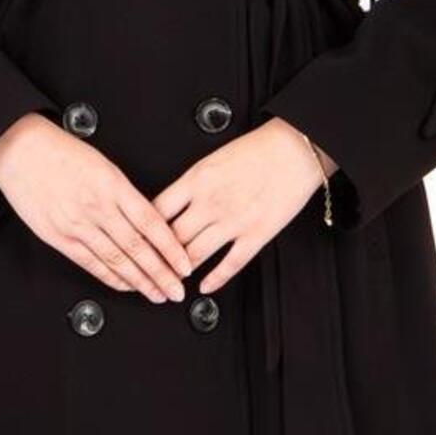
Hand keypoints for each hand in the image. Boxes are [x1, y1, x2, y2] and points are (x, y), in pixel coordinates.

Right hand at [0, 114, 193, 302]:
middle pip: (137, 248)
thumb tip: (148, 220)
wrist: (20, 151)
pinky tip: (126, 286)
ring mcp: (77, 225)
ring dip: (140, 282)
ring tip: (157, 294)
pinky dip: (111, 278)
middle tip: (177, 290)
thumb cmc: (60, 152)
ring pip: (116, 260)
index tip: (185, 265)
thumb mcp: (103, 165)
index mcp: (112, 186)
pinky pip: (91, 264)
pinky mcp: (59, 237)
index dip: (171, 249)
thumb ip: (124, 194)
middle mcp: (97, 207)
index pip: (151, 224)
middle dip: (161, 274)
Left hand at [151, 119, 335, 294]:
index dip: (144, 231)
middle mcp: (210, 203)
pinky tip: (205, 286)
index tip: (140, 241)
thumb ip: (191, 184)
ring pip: (195, 255)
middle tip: (151, 268)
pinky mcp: (256, 234)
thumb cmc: (258, 149)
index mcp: (196, 180)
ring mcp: (233, 221)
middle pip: (171, 238)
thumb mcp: (212, 159)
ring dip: (181, 272)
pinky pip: (230, 264)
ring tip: (173, 280)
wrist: (295, 148)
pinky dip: (215, 280)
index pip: (156, 212)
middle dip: (158, 258)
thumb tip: (173, 206)